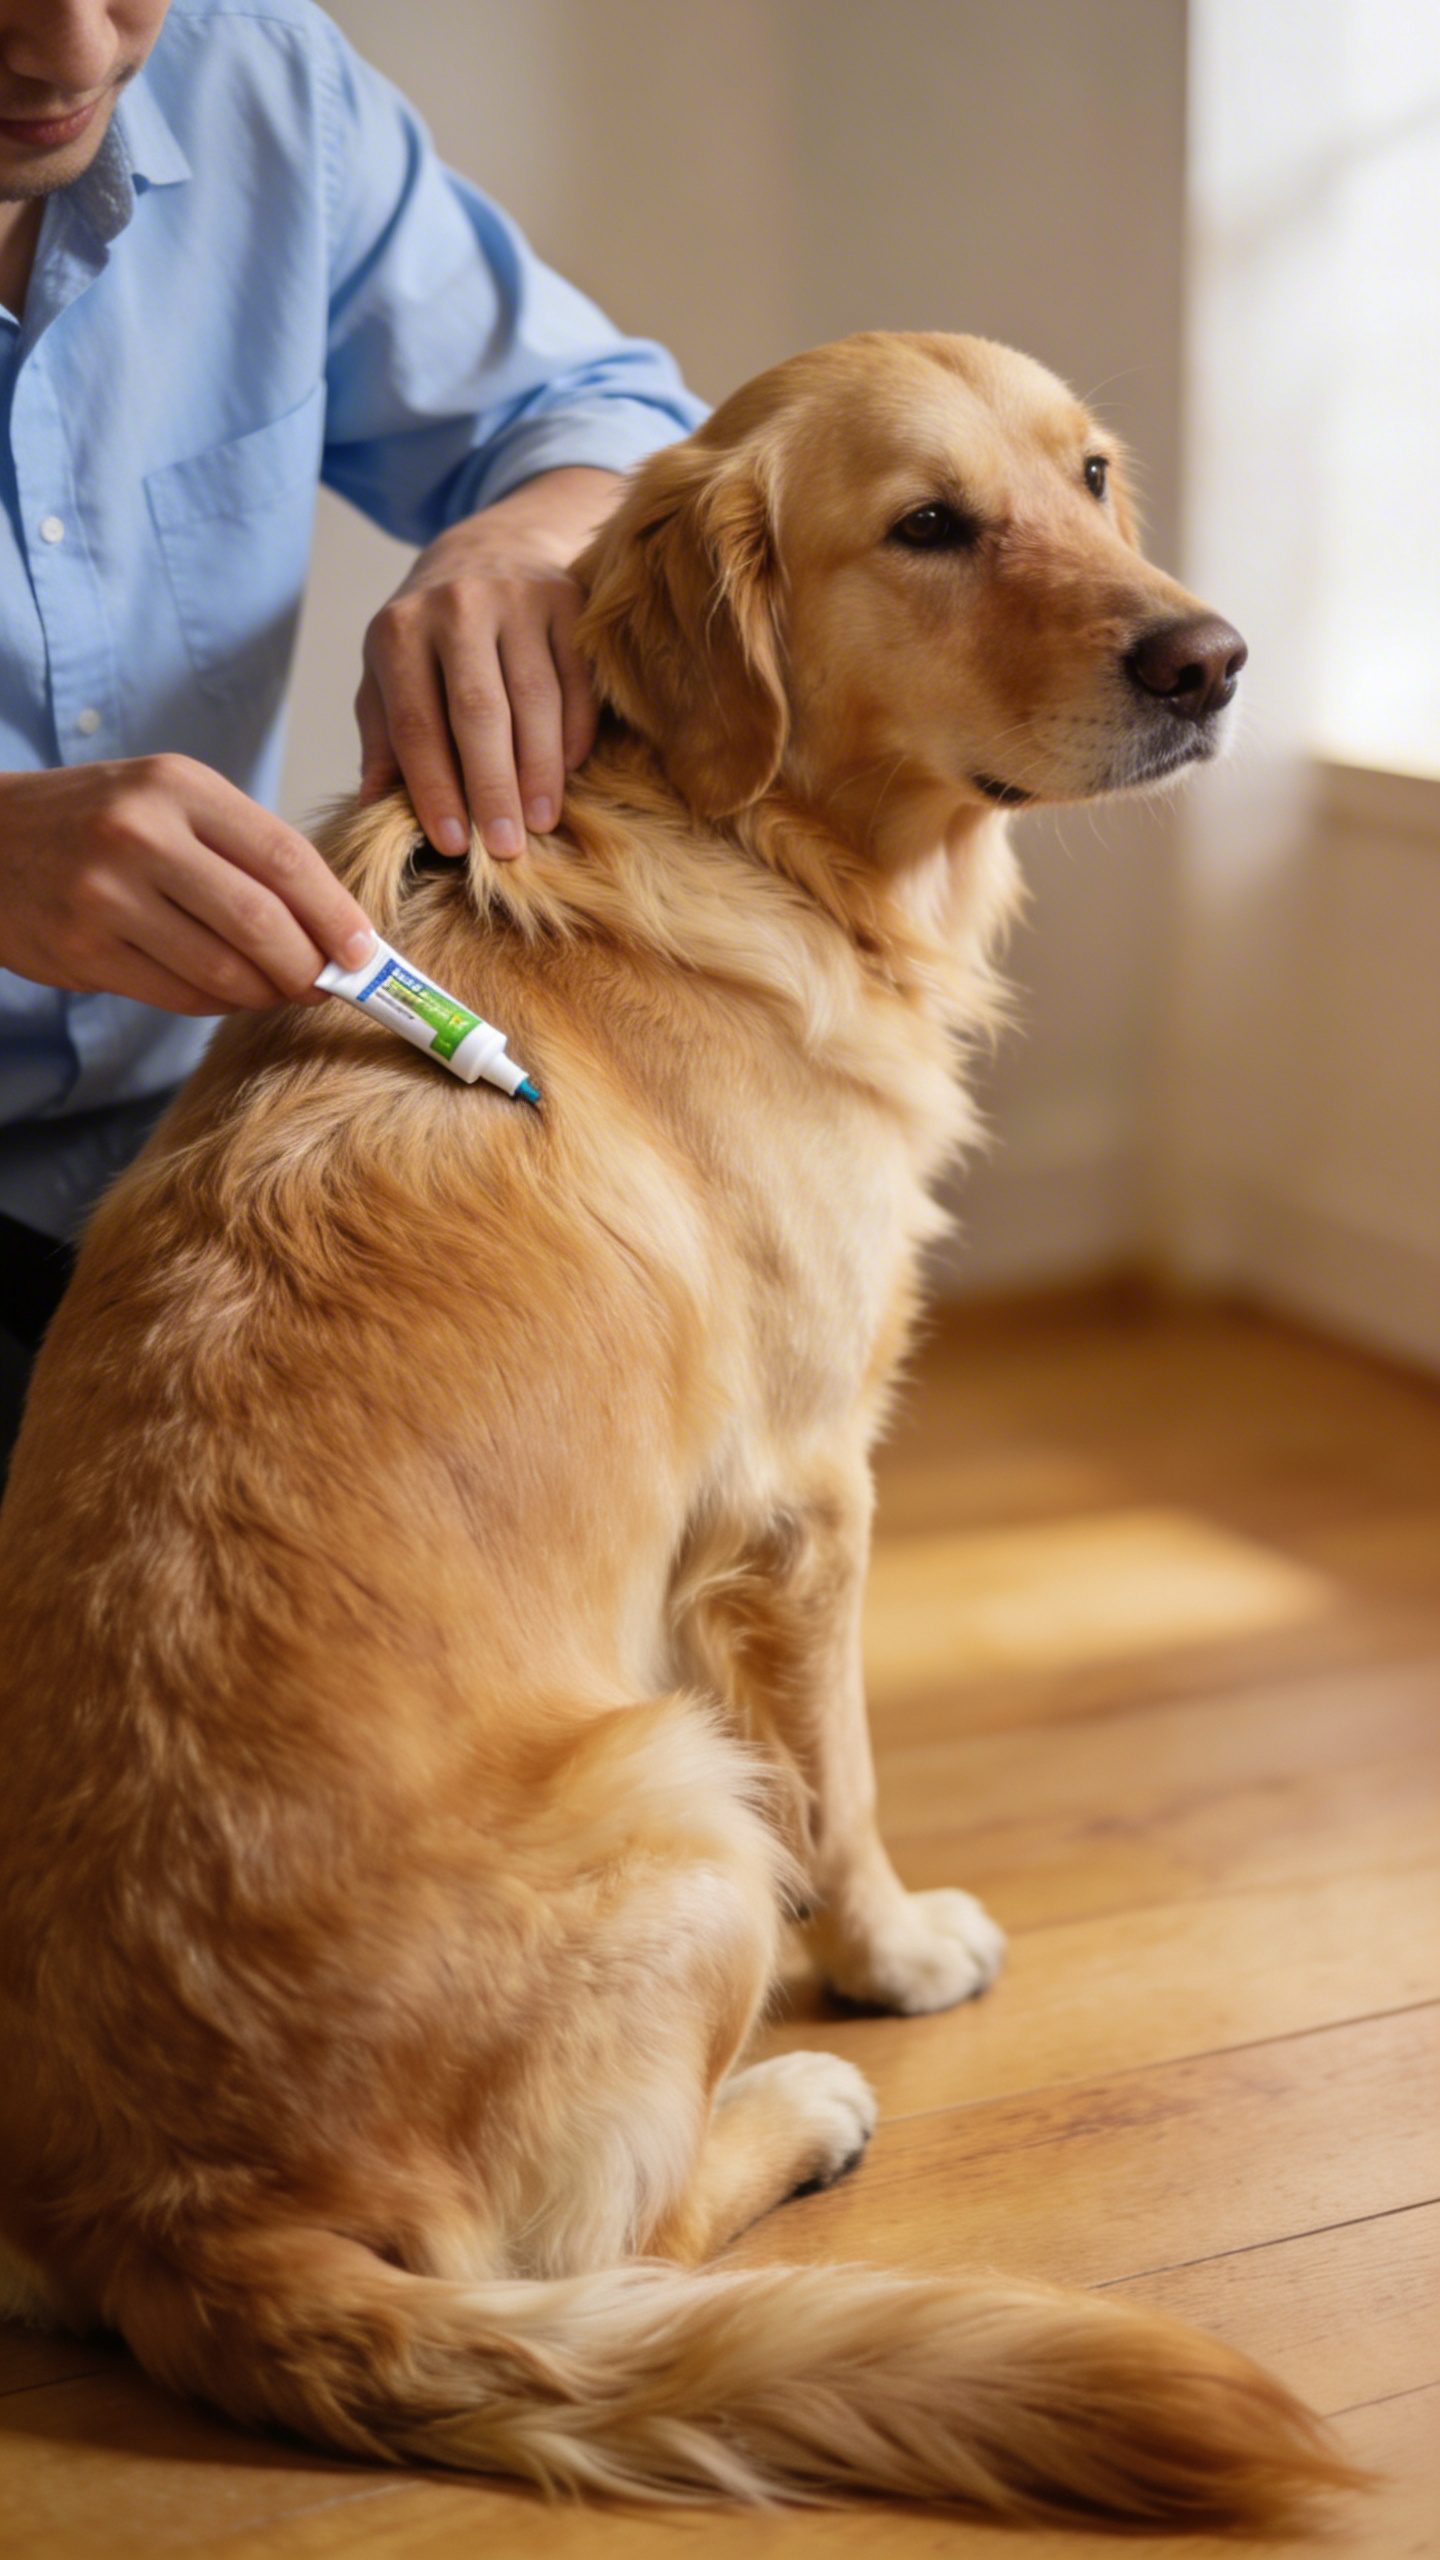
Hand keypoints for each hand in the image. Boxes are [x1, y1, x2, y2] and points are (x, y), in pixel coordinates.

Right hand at [0, 757, 376, 1015]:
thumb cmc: (100, 823)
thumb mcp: (169, 802)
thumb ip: (245, 852)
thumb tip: (335, 930)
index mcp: (178, 786)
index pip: (284, 856)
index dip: (335, 914)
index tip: (365, 953)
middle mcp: (140, 834)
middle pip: (261, 922)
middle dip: (308, 967)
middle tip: (325, 985)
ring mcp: (106, 894)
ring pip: (223, 969)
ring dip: (266, 993)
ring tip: (278, 990)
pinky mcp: (83, 949)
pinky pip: (179, 995)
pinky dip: (217, 1003)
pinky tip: (225, 992)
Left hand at [354, 464, 623, 859]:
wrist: (490, 548)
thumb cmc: (430, 636)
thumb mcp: (387, 676)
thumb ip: (382, 738)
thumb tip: (372, 809)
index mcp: (398, 631)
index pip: (417, 724)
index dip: (435, 788)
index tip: (453, 845)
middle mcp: (456, 606)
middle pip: (479, 713)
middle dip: (492, 787)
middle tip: (506, 848)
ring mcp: (517, 598)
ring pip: (535, 699)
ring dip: (541, 769)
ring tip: (541, 821)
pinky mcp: (568, 600)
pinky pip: (576, 680)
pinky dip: (574, 732)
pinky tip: (568, 773)